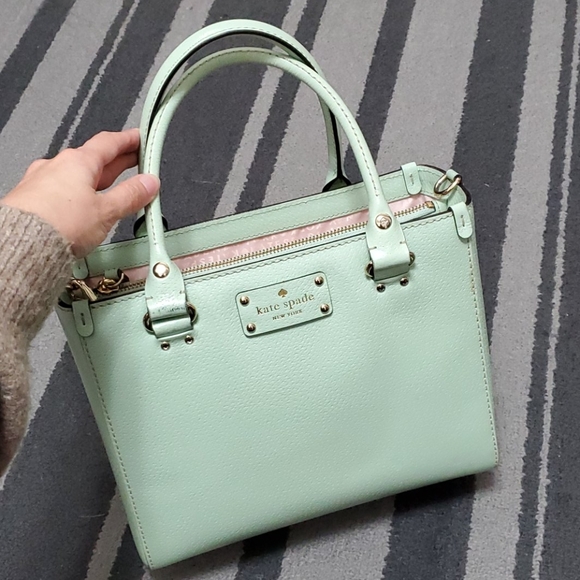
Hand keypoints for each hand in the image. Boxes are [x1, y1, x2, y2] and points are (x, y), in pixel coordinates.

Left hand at [1, 129, 158, 256]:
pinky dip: (77, 192)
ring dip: (96, 179)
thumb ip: (130, 196)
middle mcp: (56, 166)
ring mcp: (41, 181)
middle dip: (116, 160)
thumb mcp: (106, 211)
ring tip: (111, 189)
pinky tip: (82, 205)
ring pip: (76, 174)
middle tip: (133, 161)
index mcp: (78, 162)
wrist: (22, 244)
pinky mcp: (31, 199)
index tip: (139, 139)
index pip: (109, 142)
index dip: (128, 140)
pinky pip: (61, 189)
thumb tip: (148, 184)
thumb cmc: (56, 224)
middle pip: (94, 158)